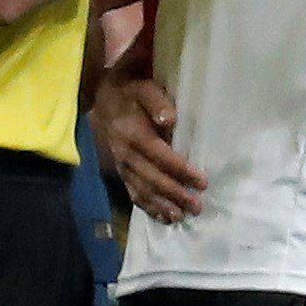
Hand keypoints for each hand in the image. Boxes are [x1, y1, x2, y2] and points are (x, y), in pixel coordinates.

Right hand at [94, 67, 204, 222]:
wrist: (103, 96)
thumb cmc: (131, 89)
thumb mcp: (143, 86)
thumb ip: (156, 101)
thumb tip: (169, 119)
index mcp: (133, 133)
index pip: (160, 156)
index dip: (181, 170)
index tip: (202, 182)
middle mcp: (125, 153)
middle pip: (152, 179)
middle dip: (175, 194)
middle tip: (197, 207)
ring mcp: (122, 165)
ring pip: (142, 190)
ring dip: (163, 206)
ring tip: (181, 217)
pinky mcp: (122, 172)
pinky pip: (133, 194)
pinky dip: (149, 208)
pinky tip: (164, 218)